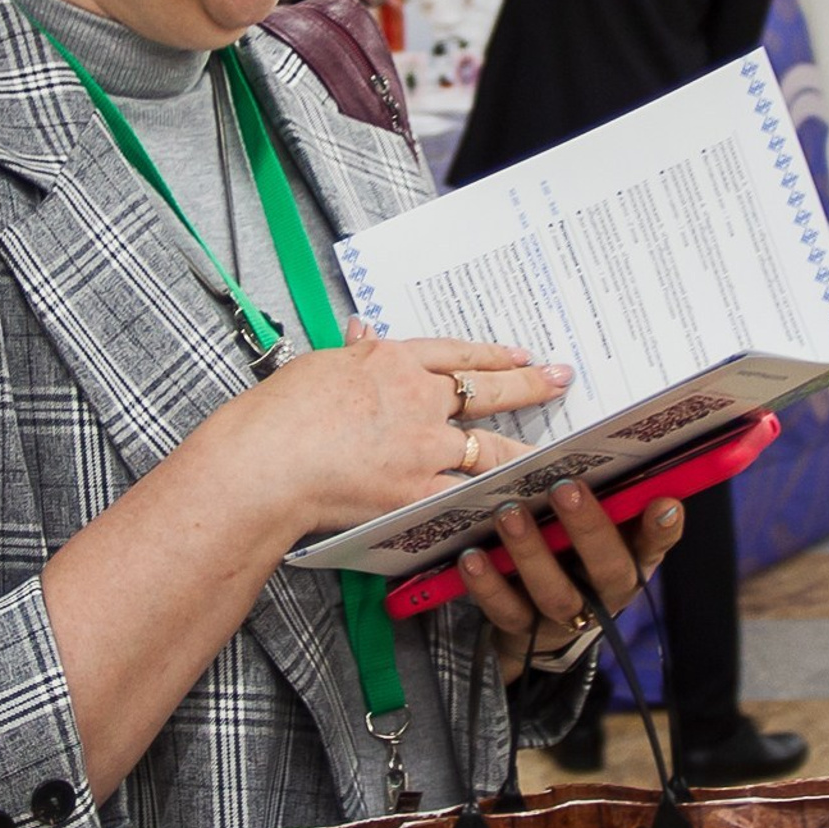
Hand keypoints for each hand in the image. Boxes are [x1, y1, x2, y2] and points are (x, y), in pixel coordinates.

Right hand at [231, 334, 570, 542]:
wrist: (267, 461)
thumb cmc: (279, 414)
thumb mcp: (318, 367)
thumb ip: (351, 353)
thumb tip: (361, 329)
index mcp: (392, 362)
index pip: (455, 354)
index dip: (491, 354)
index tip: (519, 353)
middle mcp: (418, 399)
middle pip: (486, 390)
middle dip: (529, 383)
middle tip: (561, 378)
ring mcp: (424, 445)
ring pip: (489, 446)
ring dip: (524, 449)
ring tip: (555, 451)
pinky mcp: (419, 490)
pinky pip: (469, 494)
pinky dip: (495, 498)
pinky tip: (521, 498)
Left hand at [460, 479, 685, 676]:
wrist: (541, 621)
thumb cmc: (574, 552)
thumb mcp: (597, 527)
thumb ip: (606, 497)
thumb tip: (602, 450)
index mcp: (631, 560)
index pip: (656, 544)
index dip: (662, 528)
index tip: (662, 502)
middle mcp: (605, 593)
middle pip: (607, 570)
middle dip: (588, 529)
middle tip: (566, 487)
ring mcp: (565, 615)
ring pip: (555, 593)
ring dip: (531, 552)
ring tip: (510, 513)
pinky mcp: (523, 629)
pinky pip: (505, 611)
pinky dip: (487, 585)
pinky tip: (472, 556)